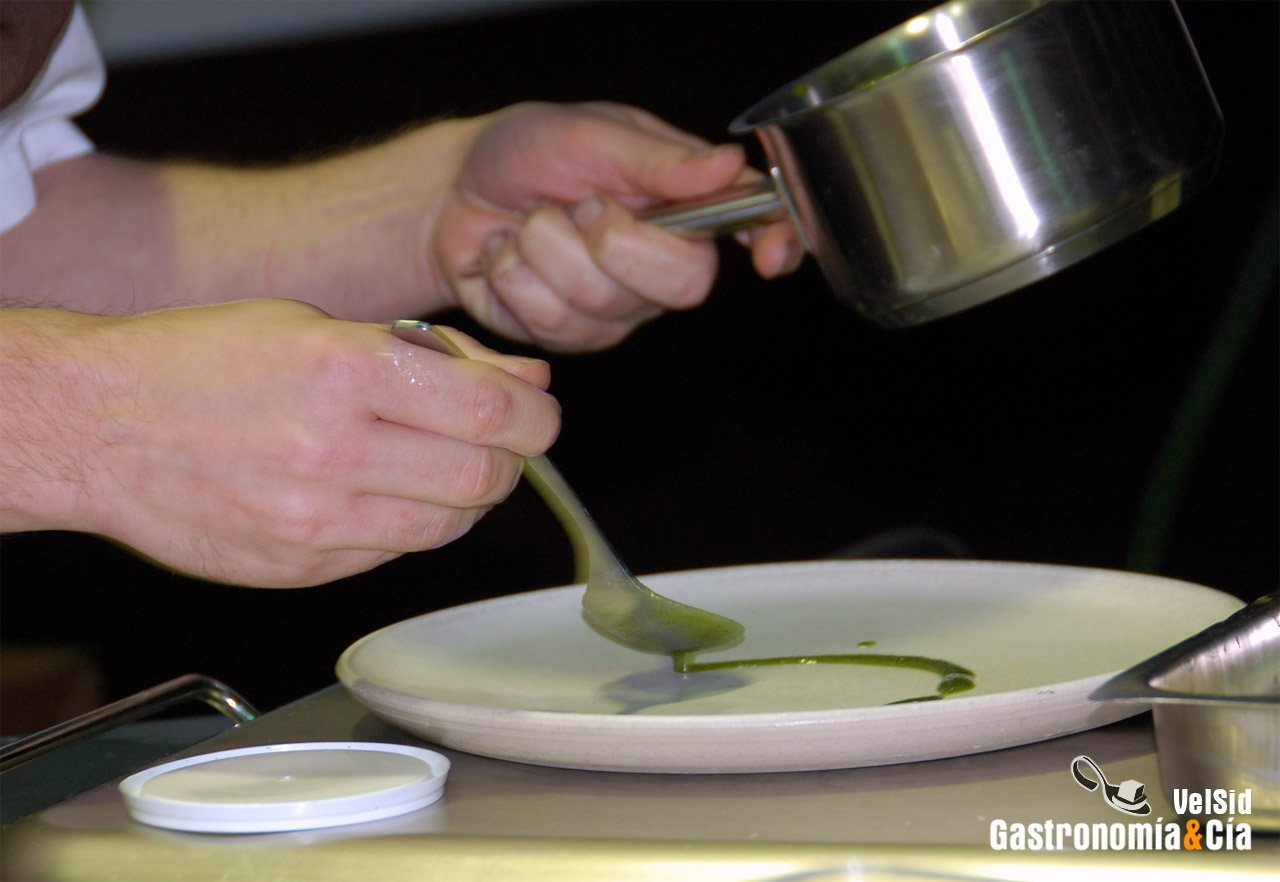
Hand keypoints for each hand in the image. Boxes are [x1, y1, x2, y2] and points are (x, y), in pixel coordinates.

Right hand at [0, 300, 558, 586]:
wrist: (97, 426)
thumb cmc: (207, 358)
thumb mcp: (323, 327)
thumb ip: (438, 357)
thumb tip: (529, 381)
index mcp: (346, 371)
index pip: (494, 410)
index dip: (536, 416)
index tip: (537, 413)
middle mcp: (335, 451)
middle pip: (485, 478)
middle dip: (513, 460)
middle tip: (499, 442)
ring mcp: (316, 521)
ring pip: (449, 526)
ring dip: (469, 497)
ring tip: (441, 464)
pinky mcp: (301, 567)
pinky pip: (395, 553)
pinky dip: (414, 526)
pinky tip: (387, 494)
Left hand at [427, 102, 802, 350]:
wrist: (451, 194)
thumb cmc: (524, 152)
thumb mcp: (589, 134)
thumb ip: (658, 158)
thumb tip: (730, 164)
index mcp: (681, 201)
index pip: (753, 225)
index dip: (775, 242)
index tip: (770, 255)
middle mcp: (661, 261)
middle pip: (683, 283)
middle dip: (612, 241)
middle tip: (578, 205)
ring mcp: (619, 307)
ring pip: (604, 303)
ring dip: (546, 250)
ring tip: (530, 224)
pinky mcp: (573, 335)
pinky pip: (555, 324)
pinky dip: (516, 278)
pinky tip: (509, 257)